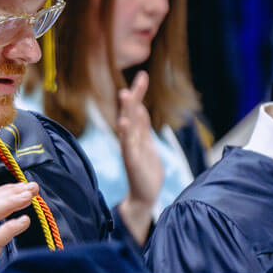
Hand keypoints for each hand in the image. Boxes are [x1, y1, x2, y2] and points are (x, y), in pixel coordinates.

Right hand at [116, 71, 159, 244]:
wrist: (143, 197)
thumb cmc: (146, 172)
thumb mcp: (148, 146)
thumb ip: (143, 128)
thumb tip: (140, 108)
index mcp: (137, 135)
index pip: (137, 109)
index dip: (139, 93)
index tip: (143, 75)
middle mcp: (131, 139)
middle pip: (132, 112)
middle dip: (135, 95)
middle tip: (141, 77)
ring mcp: (130, 149)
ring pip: (128, 126)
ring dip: (127, 110)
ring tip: (126, 94)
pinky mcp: (131, 161)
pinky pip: (127, 145)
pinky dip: (125, 134)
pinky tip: (123, 123)